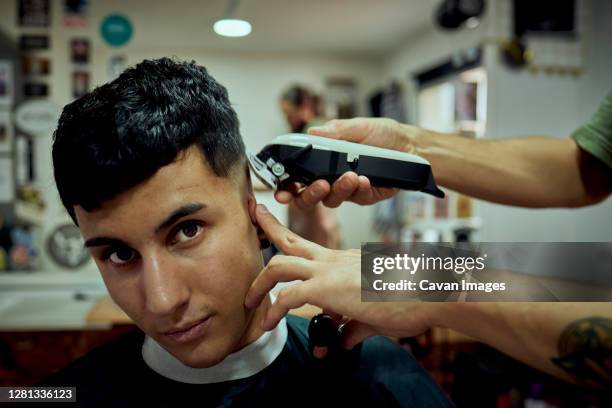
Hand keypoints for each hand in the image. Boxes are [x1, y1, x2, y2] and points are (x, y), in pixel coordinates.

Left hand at [245, 204, 436, 355]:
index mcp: (343, 262)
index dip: (287, 237)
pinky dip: (275, 311)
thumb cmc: (409, 299)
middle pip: (290, 241)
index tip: (273, 226)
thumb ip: (354, 326)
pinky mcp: (328, 288)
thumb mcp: (375, 315)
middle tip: (253, 216)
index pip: (309, 245)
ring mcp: (329, 271)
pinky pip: (289, 296)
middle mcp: (333, 261)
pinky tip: (269, 324)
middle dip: (267, 229)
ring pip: (280, 264)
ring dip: (260, 281)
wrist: (428, 293)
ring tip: (249, 299)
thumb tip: (343, 340)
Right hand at [275, 118, 420, 208]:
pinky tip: (365, 180)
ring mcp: (346, 189)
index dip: (285, 185)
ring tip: (352, 176)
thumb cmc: (384, 135)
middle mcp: (329, 176)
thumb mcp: (360, 127)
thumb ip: (337, 131)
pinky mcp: (364, 196)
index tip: (282, 190)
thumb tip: (313, 131)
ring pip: (331, 200)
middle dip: (309, 194)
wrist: (412, 146)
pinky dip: (359, 190)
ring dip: (338, 189)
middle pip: (307, 196)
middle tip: (320, 185)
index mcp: (322, 159)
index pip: (296, 175)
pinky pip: (356, 199)